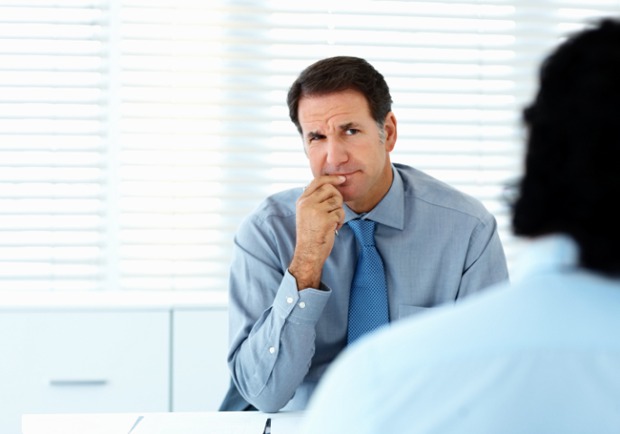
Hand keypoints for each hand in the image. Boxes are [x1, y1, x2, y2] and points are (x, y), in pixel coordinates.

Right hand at [289, 175, 345, 289]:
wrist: (308, 252)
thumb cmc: (310, 234)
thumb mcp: (306, 213)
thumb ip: (314, 199)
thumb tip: (330, 185)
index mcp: (302, 200)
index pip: (317, 181)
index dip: (331, 178)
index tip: (341, 179)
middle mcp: (307, 203)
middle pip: (330, 189)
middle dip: (338, 198)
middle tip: (335, 210)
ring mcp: (316, 211)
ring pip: (337, 201)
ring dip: (339, 211)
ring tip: (332, 221)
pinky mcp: (325, 219)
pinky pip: (340, 213)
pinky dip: (340, 221)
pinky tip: (333, 228)